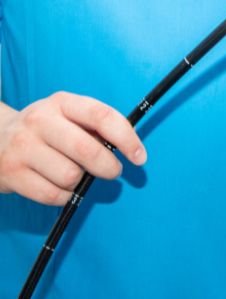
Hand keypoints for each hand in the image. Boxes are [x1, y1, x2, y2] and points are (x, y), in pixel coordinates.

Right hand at [0, 92, 146, 204]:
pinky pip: (54, 195)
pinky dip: (66, 196)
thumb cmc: (48, 129)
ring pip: (70, 176)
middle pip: (87, 150)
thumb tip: (132, 148)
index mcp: (62, 102)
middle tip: (114, 171)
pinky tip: (62, 185)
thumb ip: (98, 127)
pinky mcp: (11, 174)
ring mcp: (22, 147)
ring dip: (82, 182)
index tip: (140, 157)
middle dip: (109, 167)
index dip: (126, 138)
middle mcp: (40, 120)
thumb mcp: (69, 116)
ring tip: (77, 173)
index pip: (102, 116)